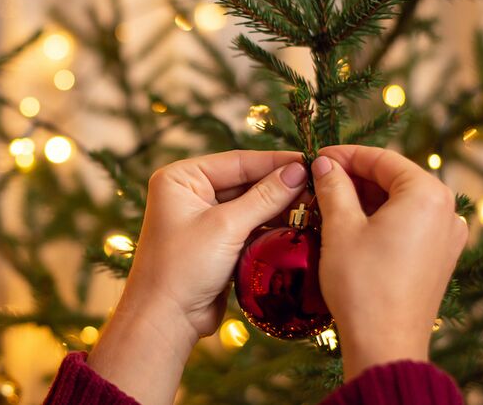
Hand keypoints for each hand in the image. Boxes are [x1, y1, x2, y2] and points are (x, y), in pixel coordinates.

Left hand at [88, 150, 305, 403]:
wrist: (165, 320)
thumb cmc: (183, 267)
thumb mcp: (227, 226)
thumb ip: (265, 197)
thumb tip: (298, 172)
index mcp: (182, 178)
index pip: (237, 161)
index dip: (275, 162)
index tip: (309, 162)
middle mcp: (190, 193)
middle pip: (245, 181)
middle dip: (279, 186)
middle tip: (317, 186)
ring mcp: (203, 218)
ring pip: (250, 204)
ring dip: (278, 207)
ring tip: (313, 205)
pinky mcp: (216, 242)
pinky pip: (249, 226)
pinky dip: (270, 227)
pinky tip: (297, 225)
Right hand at [310, 145, 467, 379]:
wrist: (385, 345)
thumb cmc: (363, 285)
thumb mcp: (341, 228)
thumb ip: (334, 187)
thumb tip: (325, 165)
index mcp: (428, 194)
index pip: (383, 159)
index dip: (346, 155)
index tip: (318, 157)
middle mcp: (447, 211)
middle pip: (395, 178)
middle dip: (356, 177)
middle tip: (319, 180)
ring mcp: (448, 236)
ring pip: (401, 202)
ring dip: (366, 199)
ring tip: (330, 202)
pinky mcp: (441, 258)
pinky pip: (410, 224)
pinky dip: (382, 219)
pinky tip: (352, 225)